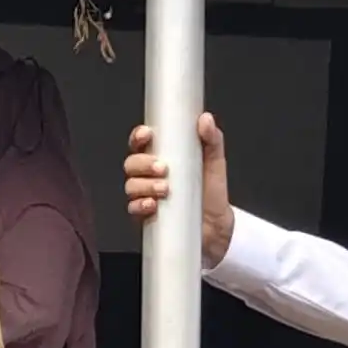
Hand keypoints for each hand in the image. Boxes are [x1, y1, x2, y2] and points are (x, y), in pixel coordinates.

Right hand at [121, 114, 234, 271]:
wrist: (216, 227)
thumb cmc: (212, 194)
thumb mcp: (215, 162)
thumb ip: (212, 140)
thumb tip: (206, 120)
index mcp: (163, 157)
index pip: (142, 143)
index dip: (139, 136)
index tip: (147, 134)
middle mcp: (150, 175)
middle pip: (131, 163)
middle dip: (143, 163)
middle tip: (163, 167)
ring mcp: (146, 195)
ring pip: (131, 185)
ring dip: (144, 185)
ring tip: (165, 188)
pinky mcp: (146, 215)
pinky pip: (133, 208)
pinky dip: (140, 205)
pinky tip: (153, 204)